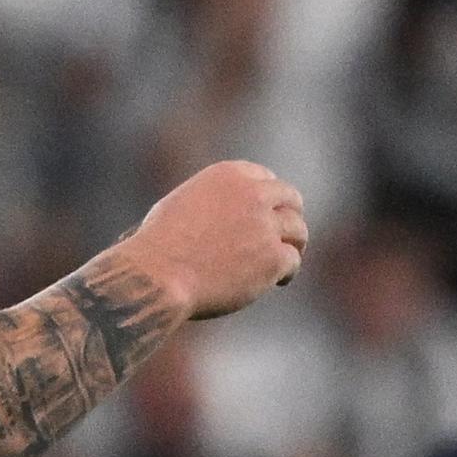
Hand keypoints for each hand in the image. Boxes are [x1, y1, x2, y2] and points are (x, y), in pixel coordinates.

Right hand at [119, 160, 307, 320]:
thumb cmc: (159, 245)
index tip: (270, 210)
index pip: (265, 177)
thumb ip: (212, 201)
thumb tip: (226, 215)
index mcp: (229, 176)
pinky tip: (278, 281)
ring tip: (285, 259)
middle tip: (289, 233)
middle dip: (291, 214)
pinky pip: (292, 260)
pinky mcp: (272, 257)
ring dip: (294, 243)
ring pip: (298, 230)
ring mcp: (265, 226)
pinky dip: (287, 272)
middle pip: (290, 198)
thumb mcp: (182, 203)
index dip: (270, 196)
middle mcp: (252, 195)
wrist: (159, 274)